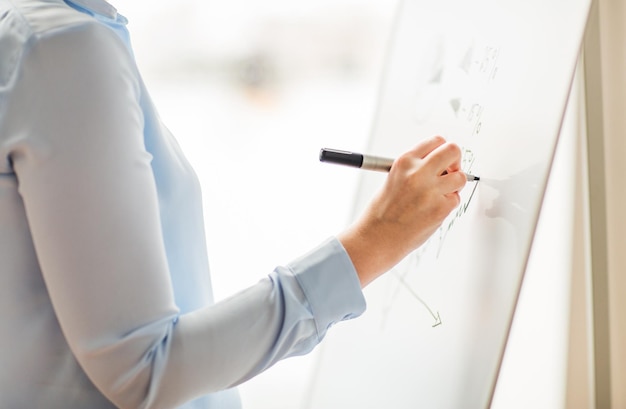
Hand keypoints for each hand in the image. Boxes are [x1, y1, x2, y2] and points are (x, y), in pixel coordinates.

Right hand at [338, 135, 466, 286]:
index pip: (436, 141)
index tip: (442, 160)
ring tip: (438, 195)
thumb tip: (439, 163)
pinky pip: (456, 199)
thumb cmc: (383, 211)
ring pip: (461, 177)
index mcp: (404, 161)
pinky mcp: (440, 208)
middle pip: (453, 151)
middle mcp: (418, 172)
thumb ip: (415, 168)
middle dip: (455, 161)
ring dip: (453, 186)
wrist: (378, 237)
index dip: (442, 151)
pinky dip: (448, 204)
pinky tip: (432, 210)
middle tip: (450, 172)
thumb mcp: (394, 178)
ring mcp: (430, 190)